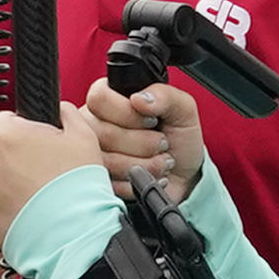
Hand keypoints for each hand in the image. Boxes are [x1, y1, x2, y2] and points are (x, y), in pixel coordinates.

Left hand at [0, 111, 103, 260]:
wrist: (76, 234)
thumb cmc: (79, 184)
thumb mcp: (83, 136)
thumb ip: (66, 113)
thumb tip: (59, 109)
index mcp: (5, 136)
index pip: (5, 121)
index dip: (25, 130)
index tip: (39, 144)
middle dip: (18, 162)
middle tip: (45, 174)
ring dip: (12, 189)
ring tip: (41, 200)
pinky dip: (10, 215)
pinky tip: (33, 217)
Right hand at [83, 76, 204, 207]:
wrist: (184, 174)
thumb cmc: (179, 137)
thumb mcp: (182, 109)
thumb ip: (163, 95)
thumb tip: (139, 98)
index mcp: (108, 99)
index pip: (99, 98)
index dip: (128, 113)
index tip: (151, 120)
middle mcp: (94, 125)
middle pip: (104, 133)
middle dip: (143, 143)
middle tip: (162, 143)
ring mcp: (94, 154)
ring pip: (108, 161)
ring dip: (145, 164)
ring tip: (161, 160)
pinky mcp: (100, 180)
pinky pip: (111, 184)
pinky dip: (138, 182)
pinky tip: (151, 176)